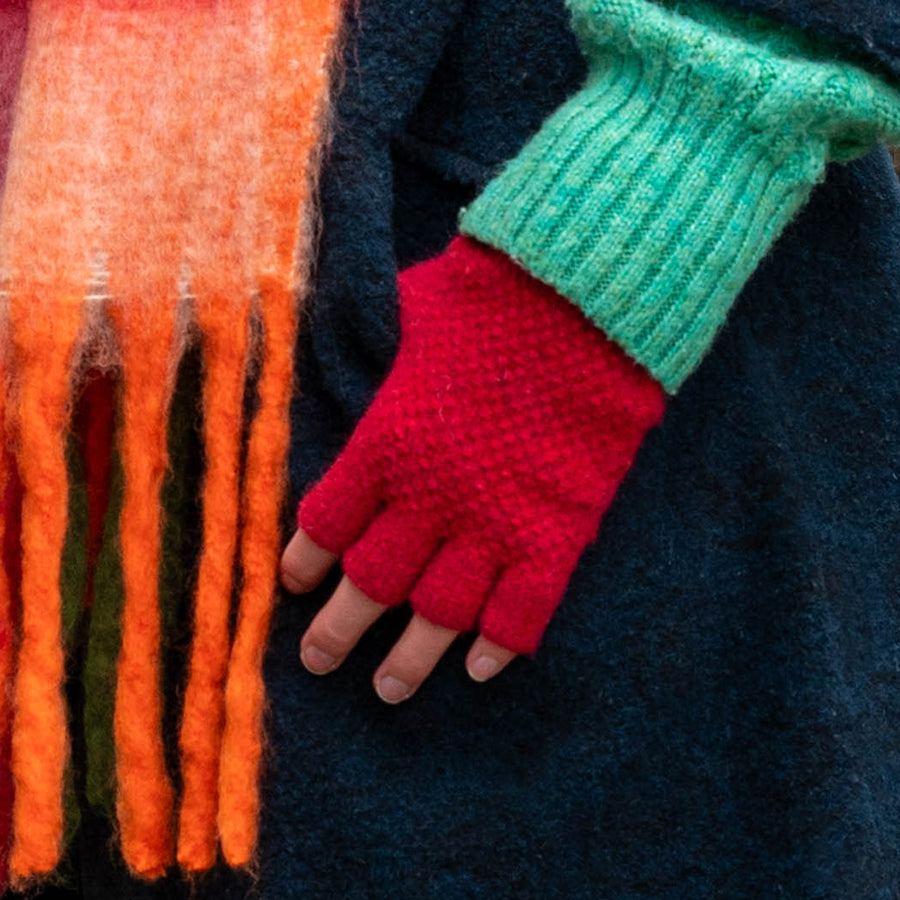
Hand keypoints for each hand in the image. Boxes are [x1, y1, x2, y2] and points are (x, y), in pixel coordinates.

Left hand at [281, 237, 664, 702]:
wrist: (584, 300)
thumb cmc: (493, 295)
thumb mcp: (412, 314)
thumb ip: (380, 346)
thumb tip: (363, 336)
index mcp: (384, 444)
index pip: (325, 522)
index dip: (303, 560)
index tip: (295, 583)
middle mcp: (428, 498)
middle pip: (369, 585)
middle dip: (338, 631)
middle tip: (320, 660)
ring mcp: (493, 523)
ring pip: (438, 615)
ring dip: (407, 661)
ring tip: (388, 690)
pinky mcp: (555, 533)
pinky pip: (522, 612)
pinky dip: (499, 648)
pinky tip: (478, 669)